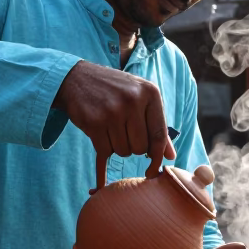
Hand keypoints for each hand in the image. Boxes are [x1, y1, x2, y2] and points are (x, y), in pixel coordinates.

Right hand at [54, 60, 175, 191]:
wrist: (77, 79)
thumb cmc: (115, 91)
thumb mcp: (140, 98)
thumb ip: (157, 125)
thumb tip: (170, 156)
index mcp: (150, 93)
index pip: (159, 135)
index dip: (157, 156)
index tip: (153, 169)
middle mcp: (133, 100)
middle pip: (140, 148)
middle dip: (132, 147)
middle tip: (123, 134)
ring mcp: (113, 111)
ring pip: (123, 151)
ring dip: (117, 147)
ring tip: (110, 128)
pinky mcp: (94, 122)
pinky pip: (105, 151)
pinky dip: (103, 149)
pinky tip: (100, 135)